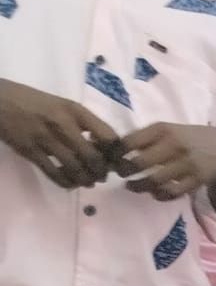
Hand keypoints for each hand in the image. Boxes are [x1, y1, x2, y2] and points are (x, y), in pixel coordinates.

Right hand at [0, 80, 120, 187]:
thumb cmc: (32, 102)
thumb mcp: (62, 105)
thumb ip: (83, 123)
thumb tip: (105, 146)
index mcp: (74, 110)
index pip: (108, 135)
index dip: (116, 153)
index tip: (116, 160)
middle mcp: (63, 123)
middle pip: (93, 156)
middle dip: (101, 171)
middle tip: (102, 176)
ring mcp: (45, 138)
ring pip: (75, 168)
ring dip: (85, 179)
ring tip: (88, 182)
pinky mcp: (29, 150)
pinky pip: (53, 173)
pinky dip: (66, 182)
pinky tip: (70, 184)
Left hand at [116, 122, 215, 201]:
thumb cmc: (187, 138)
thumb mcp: (167, 130)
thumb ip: (144, 138)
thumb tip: (112, 148)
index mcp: (162, 129)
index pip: (129, 142)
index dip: (115, 153)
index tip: (111, 158)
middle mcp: (174, 144)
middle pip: (139, 162)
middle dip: (125, 171)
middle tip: (121, 173)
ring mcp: (187, 163)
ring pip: (154, 180)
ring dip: (138, 186)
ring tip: (132, 186)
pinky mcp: (197, 179)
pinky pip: (171, 192)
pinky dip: (159, 195)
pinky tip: (154, 193)